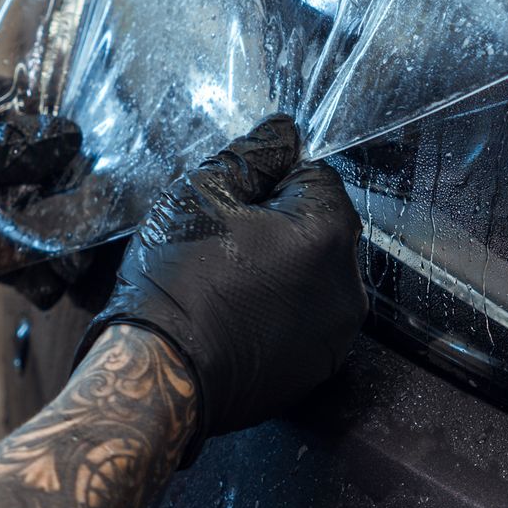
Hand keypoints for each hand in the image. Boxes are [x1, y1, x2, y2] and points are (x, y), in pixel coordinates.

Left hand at [0, 69, 81, 298]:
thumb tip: (68, 140)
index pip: (46, 115)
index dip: (70, 140)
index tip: (90, 166)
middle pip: (57, 171)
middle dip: (74, 197)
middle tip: (82, 223)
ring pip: (51, 219)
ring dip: (66, 241)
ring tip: (69, 261)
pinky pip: (29, 262)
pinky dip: (45, 275)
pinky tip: (49, 283)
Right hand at [81, 116, 365, 460]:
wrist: (160, 376)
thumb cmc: (176, 285)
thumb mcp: (202, 195)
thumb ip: (253, 155)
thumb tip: (284, 131)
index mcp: (326, 232)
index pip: (317, 176)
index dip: (272, 180)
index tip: (236, 203)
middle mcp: (348, 283)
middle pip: (321, 227)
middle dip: (282, 225)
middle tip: (226, 243)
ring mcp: (337, 332)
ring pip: (316, 275)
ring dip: (285, 269)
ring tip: (230, 281)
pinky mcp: (320, 367)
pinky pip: (309, 319)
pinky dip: (284, 311)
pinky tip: (240, 315)